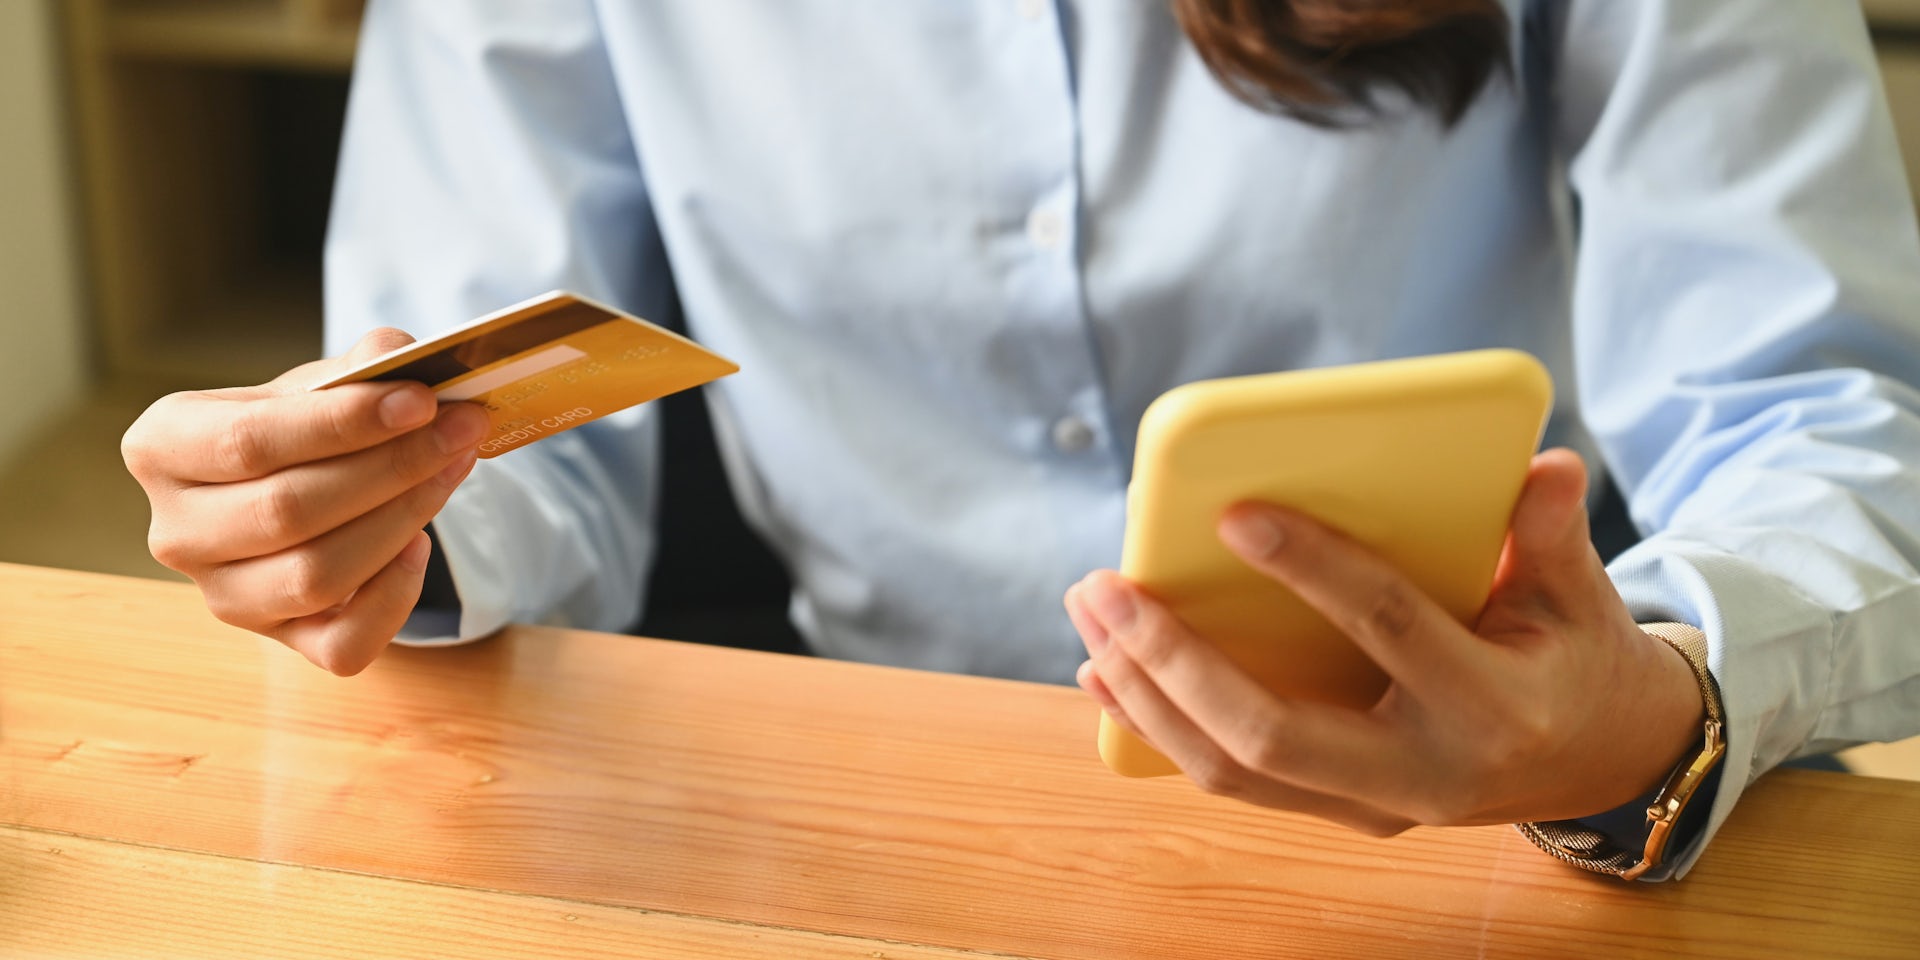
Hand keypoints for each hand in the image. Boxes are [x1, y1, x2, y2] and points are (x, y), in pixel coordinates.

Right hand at [123, 329, 489, 675]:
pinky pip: (343, 643)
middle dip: (391, 467)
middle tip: (462, 429)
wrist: (298, 483)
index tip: (421, 401)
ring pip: (316, 576)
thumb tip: (399, 355)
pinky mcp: (280, 642)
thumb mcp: (316, 383)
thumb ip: (357, 365)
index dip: (342, 423)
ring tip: (454, 468)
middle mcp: (177, 531)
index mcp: (162, 448)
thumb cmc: (301, 429)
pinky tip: (420, 544)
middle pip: (288, 510)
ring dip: (403, 519)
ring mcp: (223, 596)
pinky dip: (395, 596)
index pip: (249, 441)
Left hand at [1065, 449, 1704, 835]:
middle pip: (1271, 735)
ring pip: (1231, 771)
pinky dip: (1161, 727)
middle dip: (1174, 661)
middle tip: (1106, 588)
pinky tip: (1109, 672)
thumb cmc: (1577, 657)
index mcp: (1492, 705)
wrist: (1603, 762)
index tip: (1232, 513)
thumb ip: (1551, 534)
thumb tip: (1543, 465)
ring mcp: (1377, 807)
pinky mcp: (1342, 812)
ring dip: (1145, 697)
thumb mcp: (1579, 595)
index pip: (1389, 628)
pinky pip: (1233, 779)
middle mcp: (1425, 773)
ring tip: (1091, 619)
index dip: (1312, 569)